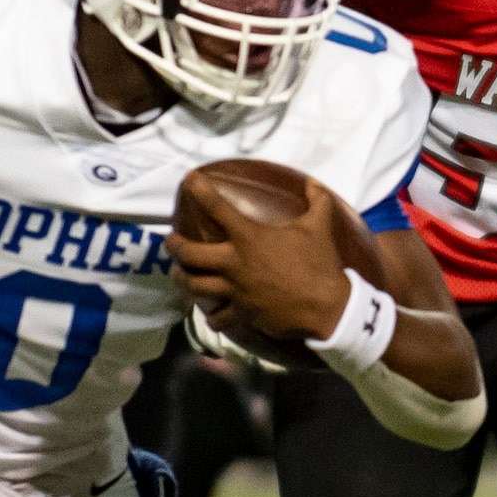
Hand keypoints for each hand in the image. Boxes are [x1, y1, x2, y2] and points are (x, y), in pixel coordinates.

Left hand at [168, 176, 354, 340]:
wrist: (326, 307)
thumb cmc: (320, 264)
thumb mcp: (319, 226)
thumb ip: (317, 200)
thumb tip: (314, 182)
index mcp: (249, 237)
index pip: (217, 208)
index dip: (200, 190)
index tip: (189, 180)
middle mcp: (234, 263)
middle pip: (189, 253)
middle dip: (174, 245)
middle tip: (170, 241)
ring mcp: (235, 290)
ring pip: (194, 285)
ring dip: (182, 279)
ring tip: (178, 274)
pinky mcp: (242, 313)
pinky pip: (217, 317)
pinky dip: (212, 316)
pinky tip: (211, 314)